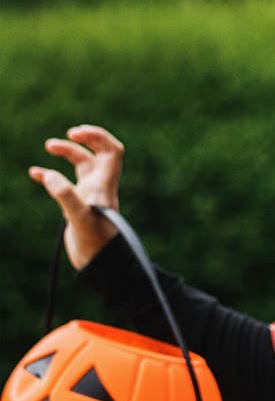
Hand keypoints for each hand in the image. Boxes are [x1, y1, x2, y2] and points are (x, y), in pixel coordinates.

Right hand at [27, 125, 125, 269]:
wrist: (101, 268)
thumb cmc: (96, 245)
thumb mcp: (80, 219)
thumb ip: (66, 197)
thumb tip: (48, 175)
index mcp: (105, 185)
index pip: (112, 151)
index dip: (98, 137)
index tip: (76, 133)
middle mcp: (100, 188)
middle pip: (97, 155)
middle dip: (83, 141)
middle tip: (67, 135)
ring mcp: (89, 198)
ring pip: (82, 167)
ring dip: (68, 153)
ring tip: (49, 146)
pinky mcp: (78, 208)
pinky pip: (66, 186)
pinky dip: (51, 176)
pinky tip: (35, 173)